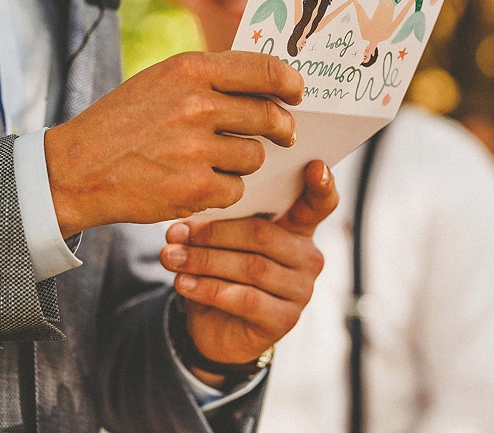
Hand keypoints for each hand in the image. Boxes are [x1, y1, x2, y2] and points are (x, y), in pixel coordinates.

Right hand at [45, 51, 302, 235]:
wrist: (76, 168)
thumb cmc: (122, 122)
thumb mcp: (160, 82)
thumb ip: (209, 79)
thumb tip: (267, 84)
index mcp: (190, 70)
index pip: (265, 70)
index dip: (290, 84)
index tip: (297, 94)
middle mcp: (197, 105)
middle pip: (269, 117)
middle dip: (282, 129)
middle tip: (283, 135)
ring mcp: (197, 148)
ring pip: (254, 157)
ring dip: (244, 163)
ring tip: (216, 160)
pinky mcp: (195, 188)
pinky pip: (236, 189)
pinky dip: (223, 191)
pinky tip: (198, 183)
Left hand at [159, 160, 338, 382]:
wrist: (216, 329)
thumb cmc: (222, 273)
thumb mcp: (223, 242)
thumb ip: (217, 226)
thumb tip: (180, 228)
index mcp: (298, 229)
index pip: (320, 204)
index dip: (322, 186)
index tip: (315, 164)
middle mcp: (308, 258)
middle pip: (262, 234)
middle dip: (213, 233)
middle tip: (176, 232)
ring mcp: (301, 291)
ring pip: (251, 266)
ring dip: (204, 260)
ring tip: (171, 257)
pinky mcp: (284, 320)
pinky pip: (245, 299)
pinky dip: (209, 289)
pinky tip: (183, 283)